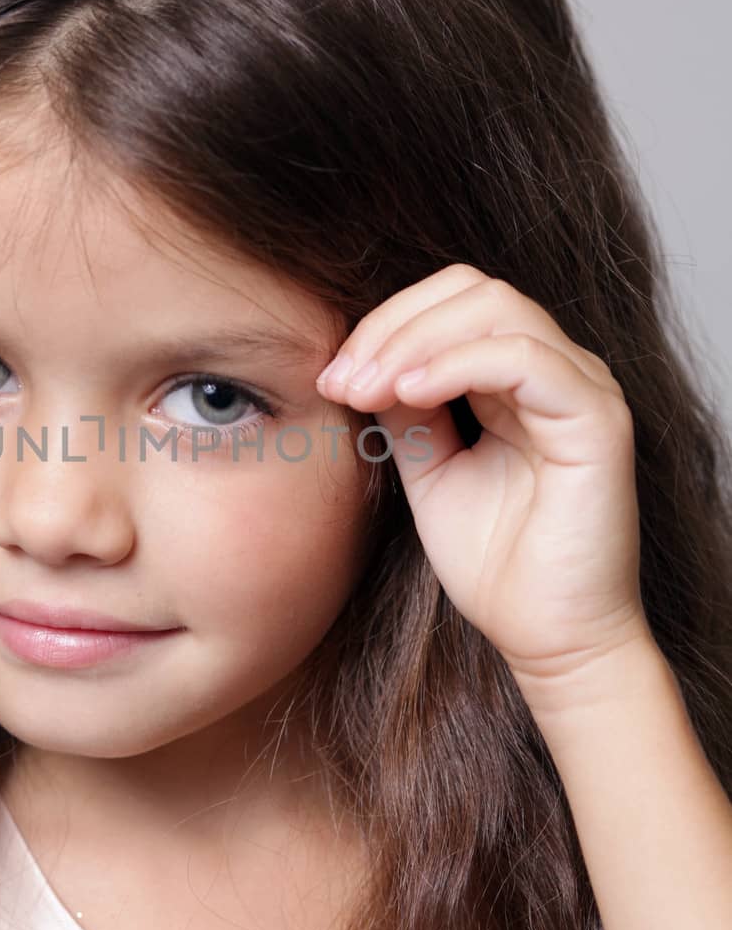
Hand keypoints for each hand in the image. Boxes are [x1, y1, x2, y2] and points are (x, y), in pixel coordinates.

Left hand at [316, 264, 654, 719]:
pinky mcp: (597, 419)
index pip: (452, 303)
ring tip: (365, 388)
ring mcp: (583, 388)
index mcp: (519, 377)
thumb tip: (361, 361)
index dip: (386, 324)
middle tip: (341, 380)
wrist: (549, 640)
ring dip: (414, 341)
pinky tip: (406, 395)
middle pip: (472, 290)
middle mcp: (558, 369)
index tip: (331, 378)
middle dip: (392, 325)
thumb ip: (405, 411)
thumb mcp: (429, 469)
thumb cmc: (496, 563)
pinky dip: (456, 364)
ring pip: (498, 309)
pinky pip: (525, 359)